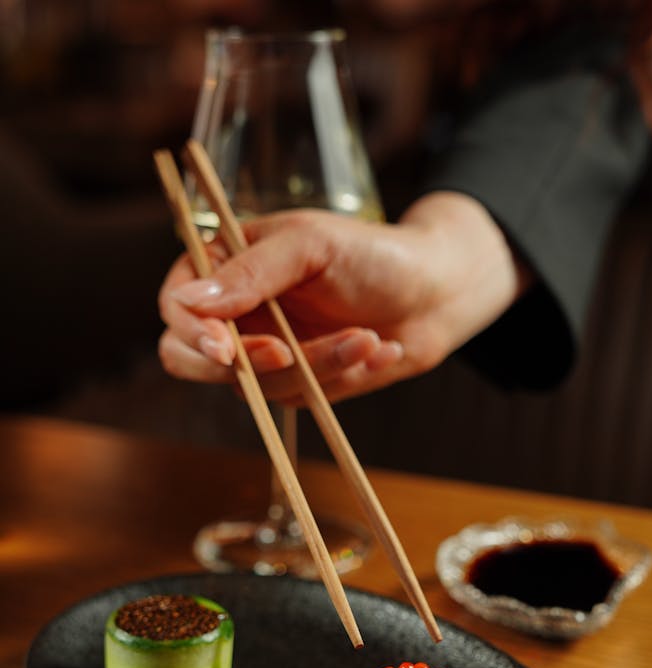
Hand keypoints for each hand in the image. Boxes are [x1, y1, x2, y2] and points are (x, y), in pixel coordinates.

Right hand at [158, 191, 530, 404]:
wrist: (435, 293)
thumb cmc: (373, 254)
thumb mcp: (313, 245)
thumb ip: (253, 270)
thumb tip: (190, 301)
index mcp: (226, 265)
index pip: (177, 306)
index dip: (193, 333)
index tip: (227, 349)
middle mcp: (236, 313)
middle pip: (191, 360)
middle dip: (245, 363)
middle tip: (287, 353)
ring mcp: (263, 353)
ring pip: (256, 386)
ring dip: (316, 366)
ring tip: (366, 339)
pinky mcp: (297, 384)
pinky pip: (299, 399)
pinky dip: (341, 377)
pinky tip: (376, 351)